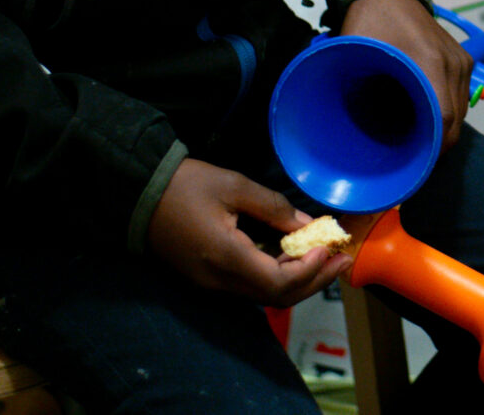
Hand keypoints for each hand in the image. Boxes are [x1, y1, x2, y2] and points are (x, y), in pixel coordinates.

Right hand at [145, 157, 350, 305]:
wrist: (139, 194)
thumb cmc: (186, 185)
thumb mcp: (234, 186)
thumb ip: (273, 207)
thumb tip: (307, 224)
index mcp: (226, 258)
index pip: (279, 284)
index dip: (310, 271)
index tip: (330, 247)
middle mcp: (219, 281)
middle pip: (276, 297)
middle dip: (314, 280)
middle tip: (343, 259)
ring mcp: (211, 284)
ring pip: (264, 295)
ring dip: (299, 281)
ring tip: (327, 258)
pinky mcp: (207, 279)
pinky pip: (249, 287)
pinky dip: (277, 277)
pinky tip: (294, 258)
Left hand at [338, 0, 469, 150]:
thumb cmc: (369, 22)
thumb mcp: (356, 55)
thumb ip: (353, 89)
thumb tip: (343, 133)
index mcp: (430, 63)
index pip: (445, 118)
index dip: (433, 148)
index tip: (415, 165)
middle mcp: (454, 63)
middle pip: (457, 120)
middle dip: (437, 145)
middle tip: (411, 160)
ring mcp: (462, 61)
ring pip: (462, 111)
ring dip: (443, 129)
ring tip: (416, 140)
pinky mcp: (464, 59)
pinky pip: (462, 96)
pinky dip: (448, 112)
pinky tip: (426, 117)